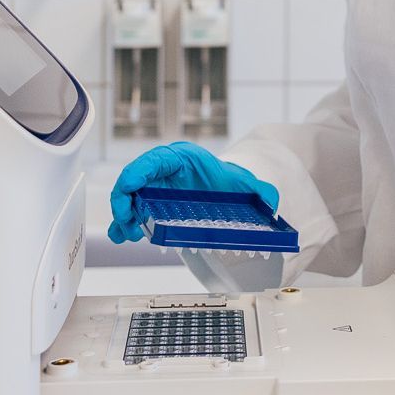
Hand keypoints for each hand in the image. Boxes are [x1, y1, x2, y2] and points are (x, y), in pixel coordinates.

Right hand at [105, 141, 279, 243]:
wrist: (226, 190)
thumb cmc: (229, 183)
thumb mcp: (246, 186)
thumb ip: (260, 193)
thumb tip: (271, 202)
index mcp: (184, 158)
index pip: (157, 159)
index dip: (140, 171)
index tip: (130, 186)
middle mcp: (165, 170)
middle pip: (136, 179)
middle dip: (126, 200)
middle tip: (127, 223)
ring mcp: (156, 186)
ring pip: (131, 196)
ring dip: (124, 214)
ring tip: (126, 234)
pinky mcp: (152, 201)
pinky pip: (134, 209)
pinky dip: (126, 221)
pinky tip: (123, 235)